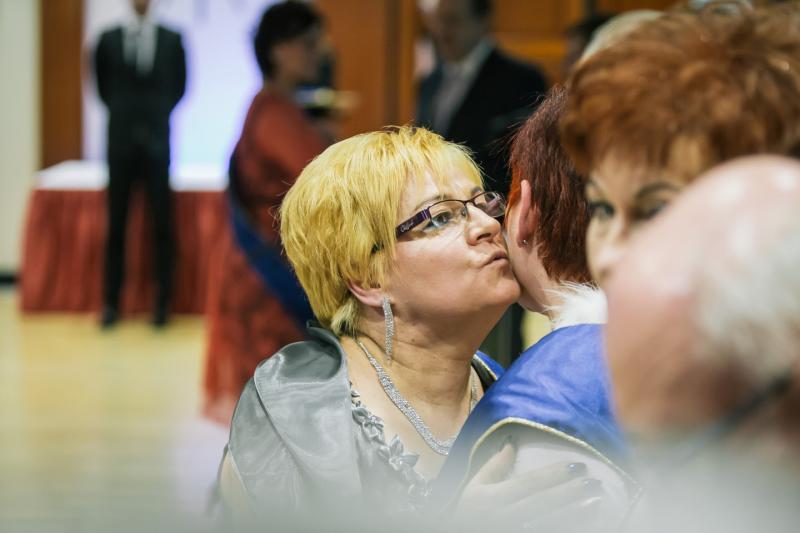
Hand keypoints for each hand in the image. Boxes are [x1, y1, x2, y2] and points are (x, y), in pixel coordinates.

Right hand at [454, 437, 603, 529]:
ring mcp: (515, 531)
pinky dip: (568, 528)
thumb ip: (493, 466)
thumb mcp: (473, 487)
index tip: (578, 466)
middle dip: (571, 492)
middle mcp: (504, 517)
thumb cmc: (469, 512)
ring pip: (550, 523)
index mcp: (492, 498)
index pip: (530, 484)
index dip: (555, 475)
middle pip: (544, 503)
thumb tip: (510, 442)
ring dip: (576, 513)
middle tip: (595, 481)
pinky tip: (585, 522)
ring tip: (597, 501)